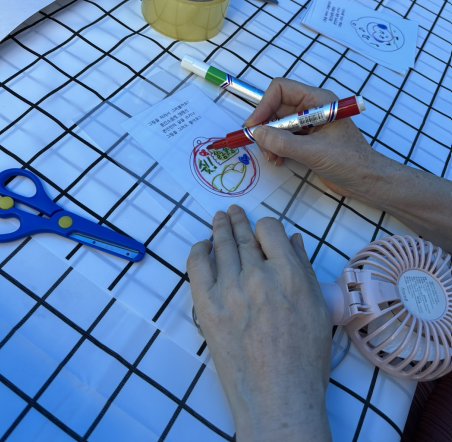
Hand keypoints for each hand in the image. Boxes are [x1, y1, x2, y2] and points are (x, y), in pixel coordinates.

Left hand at [187, 206, 331, 441]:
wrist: (277, 397)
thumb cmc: (305, 359)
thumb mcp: (317, 309)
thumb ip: (304, 269)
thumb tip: (293, 239)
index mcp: (289, 274)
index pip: (269, 229)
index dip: (265, 226)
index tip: (262, 230)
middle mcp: (258, 275)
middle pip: (243, 235)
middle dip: (238, 220)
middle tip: (232, 211)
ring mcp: (229, 290)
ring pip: (221, 246)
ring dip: (219, 228)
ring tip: (218, 218)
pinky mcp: (207, 306)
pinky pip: (197, 266)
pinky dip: (198, 251)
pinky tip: (202, 246)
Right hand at [245, 78, 386, 198]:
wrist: (367, 182)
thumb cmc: (349, 161)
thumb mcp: (314, 151)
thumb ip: (284, 142)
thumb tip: (257, 133)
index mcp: (318, 100)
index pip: (282, 89)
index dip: (264, 105)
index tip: (254, 127)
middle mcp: (312, 108)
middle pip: (276, 107)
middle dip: (266, 127)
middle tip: (262, 147)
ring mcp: (309, 124)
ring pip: (277, 124)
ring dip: (270, 140)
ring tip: (273, 158)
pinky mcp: (307, 140)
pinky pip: (283, 138)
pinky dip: (276, 148)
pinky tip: (278, 161)